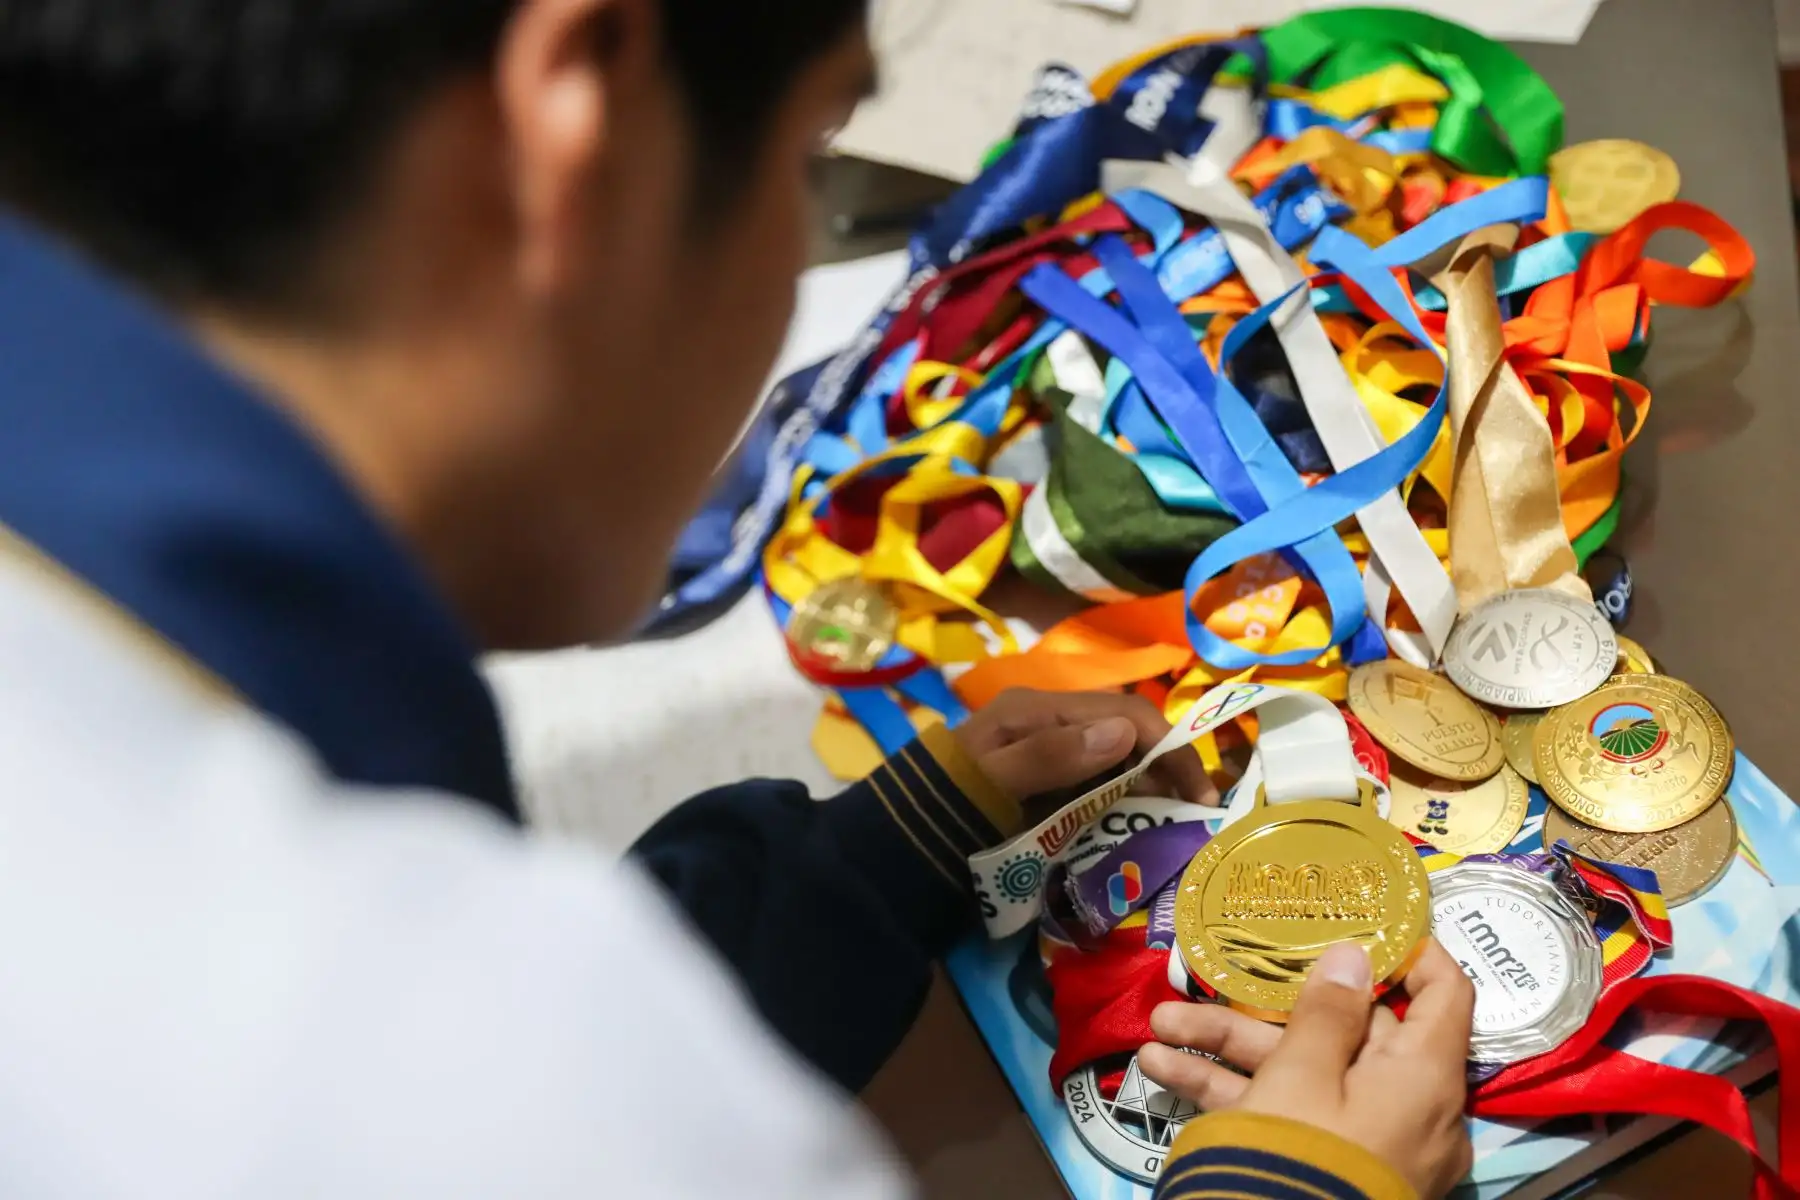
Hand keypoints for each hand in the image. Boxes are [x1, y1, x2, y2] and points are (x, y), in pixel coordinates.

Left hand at [953, 688, 1214, 804]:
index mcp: (1037, 710)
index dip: (1169, 747)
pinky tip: (1132, 823)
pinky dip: (1118, 797)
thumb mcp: (992, 782)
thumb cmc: (942, 807)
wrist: (889, 840)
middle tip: (1194, 810)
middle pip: (1122, 732)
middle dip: (1163, 764)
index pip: (1124, 715)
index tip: (1200, 794)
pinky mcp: (1035, 781)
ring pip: (1110, 756)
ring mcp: (1039, 751)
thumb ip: (1051, 756)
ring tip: (1172, 820)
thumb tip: (1124, 733)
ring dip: (1145, 782)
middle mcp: (1043, 721)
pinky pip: (1090, 781)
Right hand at [1139, 939, 1475, 1198]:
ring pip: (1301, 1073)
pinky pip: (1286, 1115)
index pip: (1444, 994)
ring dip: (1228, 1046)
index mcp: (1424, 1076)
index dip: (1410, 950)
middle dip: (1267, 1005)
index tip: (1363, 919)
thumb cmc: (1302, 1150)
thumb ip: (1326, 1010)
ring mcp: (1366, 1139)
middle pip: (1347, 1032)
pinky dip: (1231, 1091)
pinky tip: (1163, 1068)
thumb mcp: (1303, 1073)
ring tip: (1158, 1026)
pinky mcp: (1327, 1164)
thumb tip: (1354, 954)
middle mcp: (1407, 1106)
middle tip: (1216, 980)